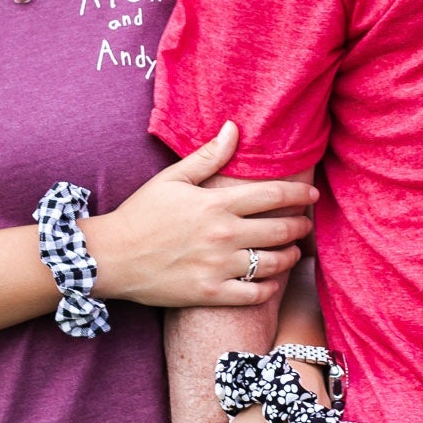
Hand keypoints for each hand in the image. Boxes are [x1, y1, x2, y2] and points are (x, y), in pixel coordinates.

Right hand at [82, 123, 315, 309]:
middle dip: (301, 226)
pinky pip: (254, 294)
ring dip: (290, 257)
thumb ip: (208, 156)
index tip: (312, 195)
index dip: (299, 194)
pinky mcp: (211, 293)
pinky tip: (272, 281)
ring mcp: (219, 266)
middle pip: (281, 229)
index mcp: (217, 204)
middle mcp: (224, 235)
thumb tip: (234, 128)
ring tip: (293, 252)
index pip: (274, 195)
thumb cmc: (140, 214)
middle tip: (306, 225)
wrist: (110, 257)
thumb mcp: (172, 179)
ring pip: (273, 263)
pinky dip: (270, 288)